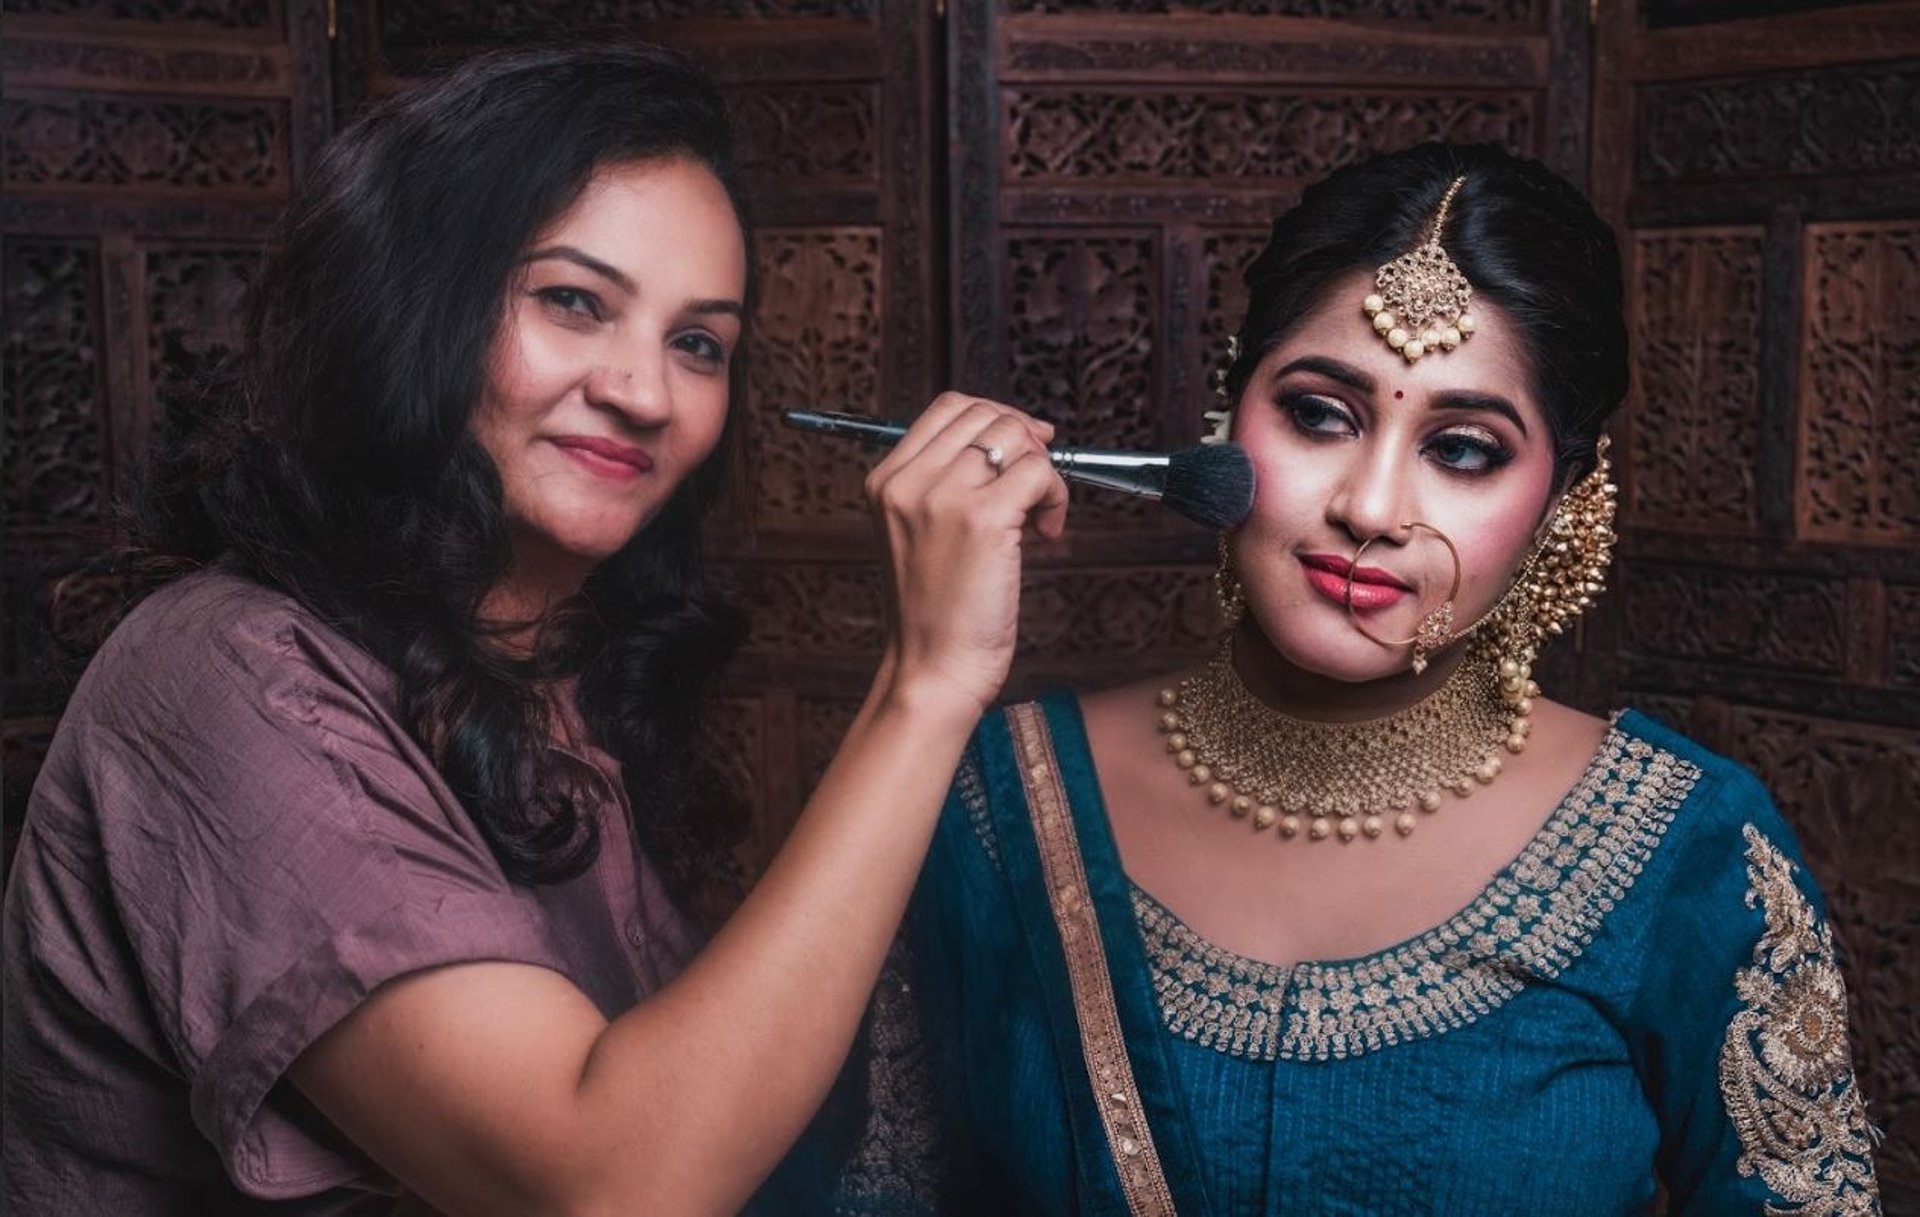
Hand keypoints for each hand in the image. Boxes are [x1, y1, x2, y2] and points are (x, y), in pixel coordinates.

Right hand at [865, 393, 1068, 720]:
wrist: (932, 669)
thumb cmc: (936, 612)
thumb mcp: (918, 534)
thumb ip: (947, 485)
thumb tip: (1015, 441)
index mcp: (887, 481)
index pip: (949, 408)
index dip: (997, 418)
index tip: (1024, 446)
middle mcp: (909, 481)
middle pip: (986, 415)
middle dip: (1026, 442)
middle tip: (1037, 485)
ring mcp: (944, 497)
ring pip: (1017, 438)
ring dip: (1043, 471)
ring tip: (1038, 516)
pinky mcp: (983, 519)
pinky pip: (1039, 473)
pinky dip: (1056, 498)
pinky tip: (1045, 533)